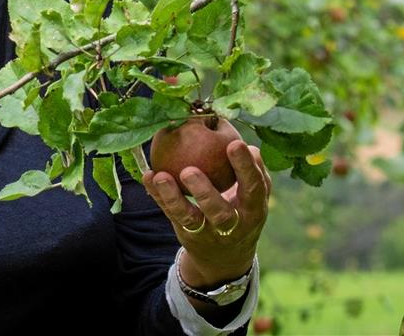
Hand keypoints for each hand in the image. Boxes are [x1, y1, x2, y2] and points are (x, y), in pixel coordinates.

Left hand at [142, 140, 270, 286]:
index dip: (246, 168)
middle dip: (204, 192)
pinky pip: (169, 213)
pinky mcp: (184, 232)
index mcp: (253, 211)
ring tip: (160, 176)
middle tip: (189, 171)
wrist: (225, 259)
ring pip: (188, 217)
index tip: (235, 143)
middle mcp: (231, 226)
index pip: (254, 189)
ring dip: (173, 198)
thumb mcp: (256, 198)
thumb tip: (249, 146)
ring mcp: (206, 232)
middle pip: (219, 212)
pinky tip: (148, 176)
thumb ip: (256, 172)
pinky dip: (158, 196)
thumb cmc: (242, 212)